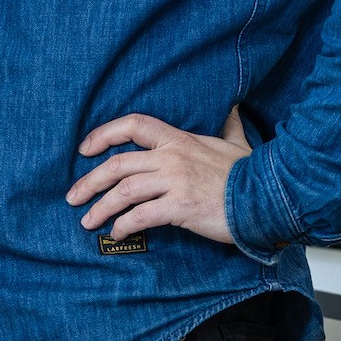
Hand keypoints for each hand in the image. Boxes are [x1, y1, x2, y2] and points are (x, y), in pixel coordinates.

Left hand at [65, 107, 251, 243]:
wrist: (267, 198)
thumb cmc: (250, 173)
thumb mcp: (236, 142)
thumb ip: (228, 124)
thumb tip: (232, 107)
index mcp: (178, 139)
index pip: (133, 124)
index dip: (104, 134)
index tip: (85, 149)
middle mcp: (171, 157)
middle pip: (118, 163)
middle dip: (90, 180)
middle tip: (72, 196)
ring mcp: (174, 182)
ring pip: (124, 190)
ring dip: (101, 207)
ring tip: (87, 220)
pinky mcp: (180, 207)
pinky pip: (142, 215)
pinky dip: (124, 225)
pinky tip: (117, 233)